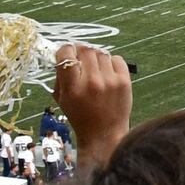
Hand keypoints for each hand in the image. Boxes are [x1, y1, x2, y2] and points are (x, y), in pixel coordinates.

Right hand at [52, 44, 133, 170]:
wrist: (104, 134)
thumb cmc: (80, 117)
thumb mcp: (61, 99)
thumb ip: (60, 77)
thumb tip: (64, 56)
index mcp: (73, 88)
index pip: (67, 55)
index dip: (65, 51)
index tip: (67, 54)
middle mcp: (92, 82)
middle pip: (85, 50)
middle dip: (80, 51)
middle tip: (81, 58)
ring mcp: (110, 80)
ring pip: (101, 53)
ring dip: (96, 57)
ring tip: (95, 68)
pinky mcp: (124, 81)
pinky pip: (117, 59)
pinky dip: (111, 62)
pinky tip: (107, 73)